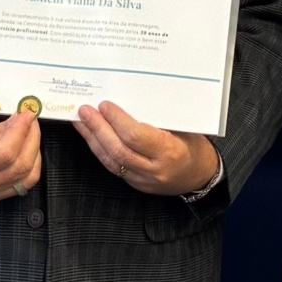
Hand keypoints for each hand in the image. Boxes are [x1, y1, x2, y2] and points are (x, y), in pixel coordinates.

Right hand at [0, 112, 43, 201]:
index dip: (22, 131)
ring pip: (27, 177)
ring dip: (35, 153)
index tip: (27, 114)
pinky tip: (28, 151)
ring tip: (30, 134)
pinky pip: (23, 184)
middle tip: (31, 121)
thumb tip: (21, 121)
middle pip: (21, 165)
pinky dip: (30, 167)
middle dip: (33, 139)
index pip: (6, 152)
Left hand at [72, 102, 217, 196]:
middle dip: (98, 128)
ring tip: (81, 121)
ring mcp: (143, 179)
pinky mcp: (135, 183)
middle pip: (118, 149)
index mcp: (169, 151)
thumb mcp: (184, 129)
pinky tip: (91, 137)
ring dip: (93, 139)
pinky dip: (99, 150)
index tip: (105, 105)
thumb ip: (159, 118)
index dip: (117, 120)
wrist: (201, 175)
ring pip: (111, 160)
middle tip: (85, 111)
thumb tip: (130, 97)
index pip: (135, 136)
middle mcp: (154, 168)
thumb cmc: (194, 147)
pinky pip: (113, 167)